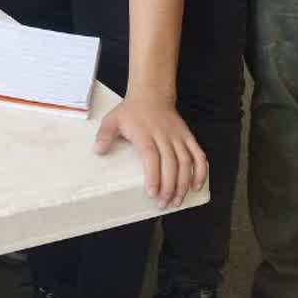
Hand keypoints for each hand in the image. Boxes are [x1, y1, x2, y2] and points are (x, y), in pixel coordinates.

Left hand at [93, 91, 206, 207]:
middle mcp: (164, 135)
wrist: (152, 94)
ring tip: (177, 200)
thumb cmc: (131, 111)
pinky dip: (200, 171)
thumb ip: (104, 135)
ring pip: (186, 161)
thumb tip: (97, 150)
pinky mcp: (188, 136)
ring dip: (183, 183)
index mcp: (145, 133)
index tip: (152, 192)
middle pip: (170, 163)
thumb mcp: (113, 119)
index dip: (154, 175)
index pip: (151, 156)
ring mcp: (178, 136)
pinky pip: (198, 154)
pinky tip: (196, 186)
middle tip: (163, 203)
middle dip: (169, 186)